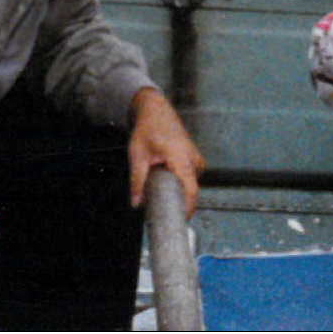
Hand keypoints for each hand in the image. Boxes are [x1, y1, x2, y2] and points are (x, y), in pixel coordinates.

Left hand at [128, 88, 204, 217]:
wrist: (156, 110)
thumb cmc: (147, 129)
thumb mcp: (137, 155)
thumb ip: (137, 181)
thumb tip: (136, 204)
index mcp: (181, 158)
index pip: (191, 190)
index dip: (188, 209)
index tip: (179, 223)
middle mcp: (193, 160)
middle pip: (190, 190)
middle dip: (177, 203)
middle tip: (160, 211)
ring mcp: (196, 159)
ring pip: (190, 184)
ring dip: (177, 191)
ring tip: (159, 191)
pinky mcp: (195, 160)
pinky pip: (190, 178)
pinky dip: (179, 183)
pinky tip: (166, 182)